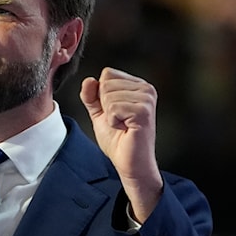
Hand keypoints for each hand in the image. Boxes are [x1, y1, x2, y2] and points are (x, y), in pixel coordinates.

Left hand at [80, 67, 162, 221]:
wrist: (129, 162)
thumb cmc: (118, 140)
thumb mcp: (99, 114)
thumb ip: (91, 96)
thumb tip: (88, 80)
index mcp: (137, 85)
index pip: (107, 74)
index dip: (101, 95)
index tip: (113, 112)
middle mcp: (145, 89)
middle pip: (106, 83)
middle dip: (105, 105)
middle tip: (119, 121)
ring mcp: (146, 99)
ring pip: (108, 95)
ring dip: (110, 115)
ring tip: (123, 125)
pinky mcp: (144, 111)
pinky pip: (113, 108)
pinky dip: (113, 122)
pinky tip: (125, 128)